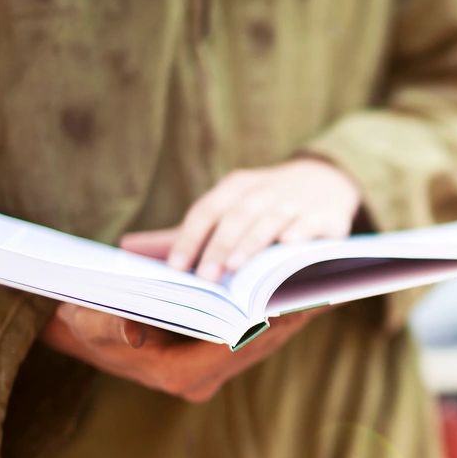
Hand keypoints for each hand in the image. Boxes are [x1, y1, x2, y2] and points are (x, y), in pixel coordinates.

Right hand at [40, 302, 324, 402]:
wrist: (88, 332)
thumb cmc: (87, 321)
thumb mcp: (89, 321)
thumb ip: (108, 328)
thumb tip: (133, 334)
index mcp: (179, 374)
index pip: (234, 347)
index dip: (264, 322)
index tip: (292, 298)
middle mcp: (204, 378)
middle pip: (261, 343)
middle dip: (290, 313)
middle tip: (322, 284)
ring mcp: (216, 369)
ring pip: (268, 339)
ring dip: (294, 311)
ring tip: (324, 281)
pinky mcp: (223, 355)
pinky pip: (263, 333)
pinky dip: (283, 310)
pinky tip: (305, 286)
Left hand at [122, 157, 361, 281]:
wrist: (327, 179)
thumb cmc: (267, 202)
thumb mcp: (230, 206)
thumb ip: (187, 231)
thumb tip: (129, 247)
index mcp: (237, 187)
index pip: (207, 210)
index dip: (190, 237)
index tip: (176, 267)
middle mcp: (265, 191)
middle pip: (237, 217)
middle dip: (220, 246)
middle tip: (206, 278)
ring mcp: (297, 202)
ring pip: (270, 221)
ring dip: (253, 243)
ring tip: (238, 268)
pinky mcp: (326, 216)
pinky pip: (310, 224)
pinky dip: (299, 234)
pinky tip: (288, 248)